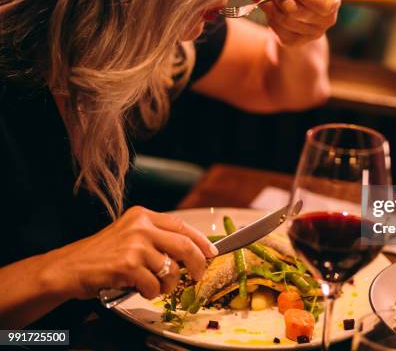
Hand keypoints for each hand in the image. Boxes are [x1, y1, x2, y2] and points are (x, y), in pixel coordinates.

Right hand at [48, 206, 216, 299]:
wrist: (69, 267)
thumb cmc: (101, 255)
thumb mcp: (129, 235)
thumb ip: (156, 238)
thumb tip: (191, 252)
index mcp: (143, 216)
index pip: (182, 226)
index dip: (201, 241)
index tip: (212, 253)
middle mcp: (140, 227)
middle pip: (184, 246)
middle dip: (197, 264)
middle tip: (198, 275)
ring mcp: (134, 245)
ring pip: (171, 270)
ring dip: (167, 285)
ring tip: (154, 286)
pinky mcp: (127, 265)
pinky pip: (154, 286)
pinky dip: (150, 293)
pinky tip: (138, 289)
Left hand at [244, 0, 339, 46]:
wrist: (292, 3)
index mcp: (332, 5)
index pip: (323, 5)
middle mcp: (324, 23)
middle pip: (298, 12)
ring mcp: (308, 35)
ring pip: (283, 19)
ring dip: (269, 1)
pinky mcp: (292, 41)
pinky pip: (275, 27)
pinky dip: (265, 10)